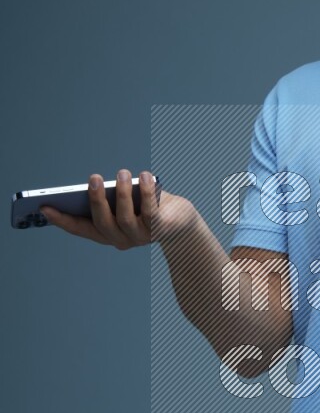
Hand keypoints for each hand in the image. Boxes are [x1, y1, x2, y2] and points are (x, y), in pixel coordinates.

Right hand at [40, 170, 194, 247]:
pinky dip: (148, 192)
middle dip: (96, 200)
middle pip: (102, 223)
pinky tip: (147, 176)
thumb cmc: (147, 204)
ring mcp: (139, 237)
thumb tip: (96, 185)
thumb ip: (111, 196)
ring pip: (125, 217)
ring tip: (122, 173)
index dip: (62, 220)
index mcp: (106, 233)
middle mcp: (120, 239)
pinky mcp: (159, 230)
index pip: (80, 229)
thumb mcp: (125, 200)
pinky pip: (150, 211)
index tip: (44, 207)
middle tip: (93, 179)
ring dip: (123, 193)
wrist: (181, 221)